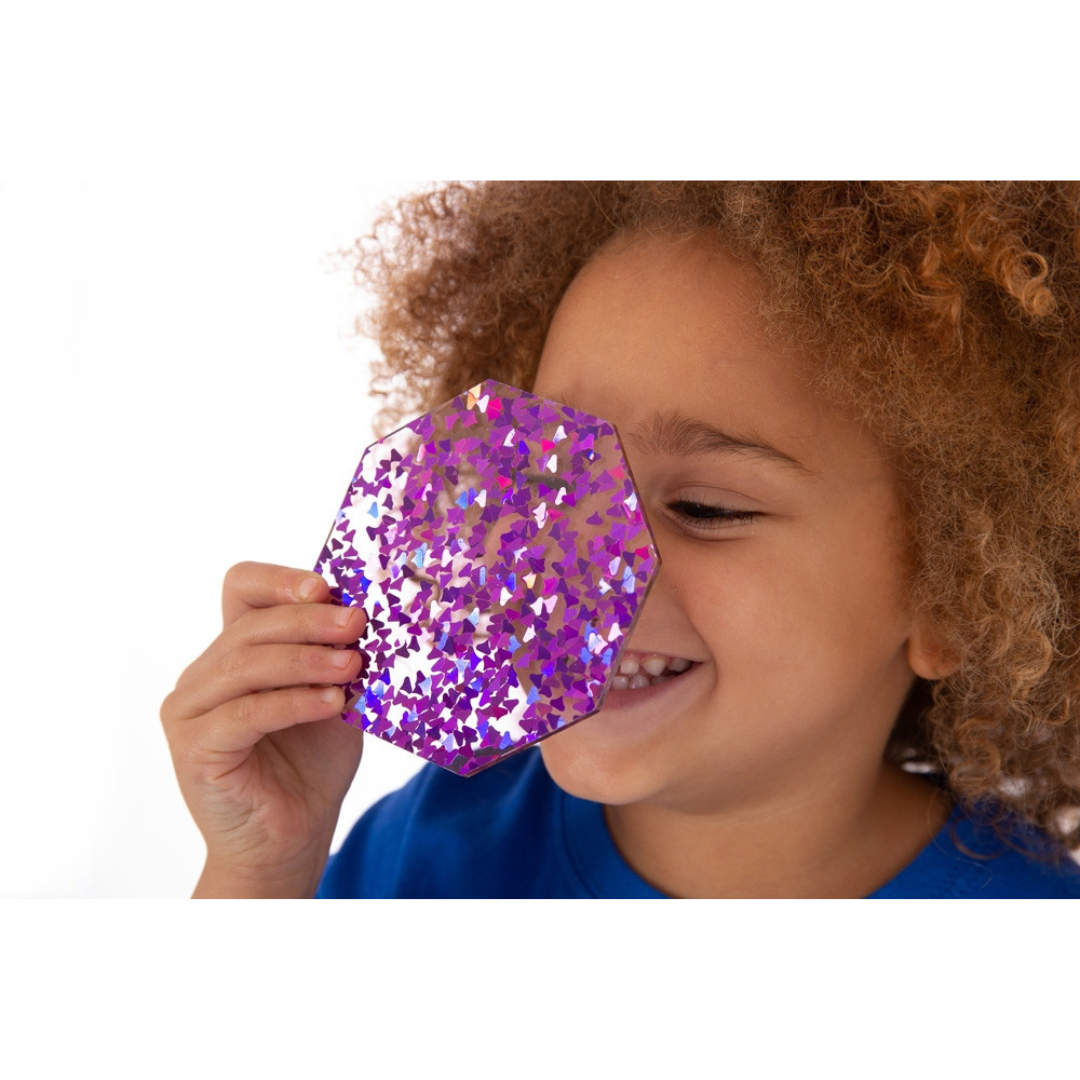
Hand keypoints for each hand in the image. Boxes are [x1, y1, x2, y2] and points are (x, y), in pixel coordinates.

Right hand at [161, 561, 366, 896]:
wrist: (291, 840)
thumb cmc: (312, 766)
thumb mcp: (334, 696)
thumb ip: (339, 658)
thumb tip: (369, 616)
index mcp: (234, 651)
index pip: (241, 588)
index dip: (279, 580)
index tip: (327, 587)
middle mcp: (203, 675)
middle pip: (250, 626)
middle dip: (309, 621)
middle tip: (357, 624)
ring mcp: (190, 712)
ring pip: (246, 665)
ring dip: (306, 660)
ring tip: (352, 665)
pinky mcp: (194, 749)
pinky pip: (245, 714)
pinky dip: (293, 702)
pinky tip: (331, 702)